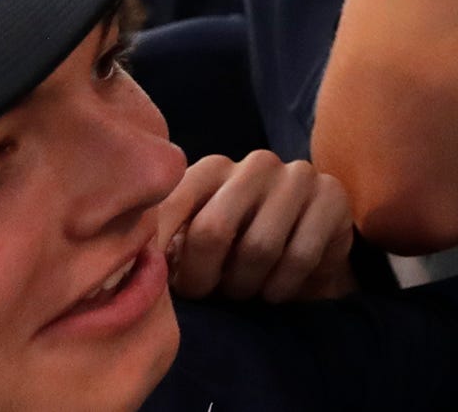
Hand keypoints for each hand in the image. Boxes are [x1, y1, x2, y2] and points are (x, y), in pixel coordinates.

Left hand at [156, 151, 357, 302]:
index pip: (169, 207)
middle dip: (204, 278)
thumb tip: (126, 266)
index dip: (160, 257)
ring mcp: (297, 175)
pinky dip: (282, 287)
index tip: (162, 286)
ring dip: (246, 287)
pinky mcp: (332, 195)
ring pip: (259, 248)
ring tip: (244, 291)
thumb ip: (161, 249)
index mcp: (210, 169)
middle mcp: (254, 163)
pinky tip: (277, 290)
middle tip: (209, 294)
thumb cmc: (233, 259)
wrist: (303, 267)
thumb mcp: (190, 251)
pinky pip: (300, 255)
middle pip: (212, 230)